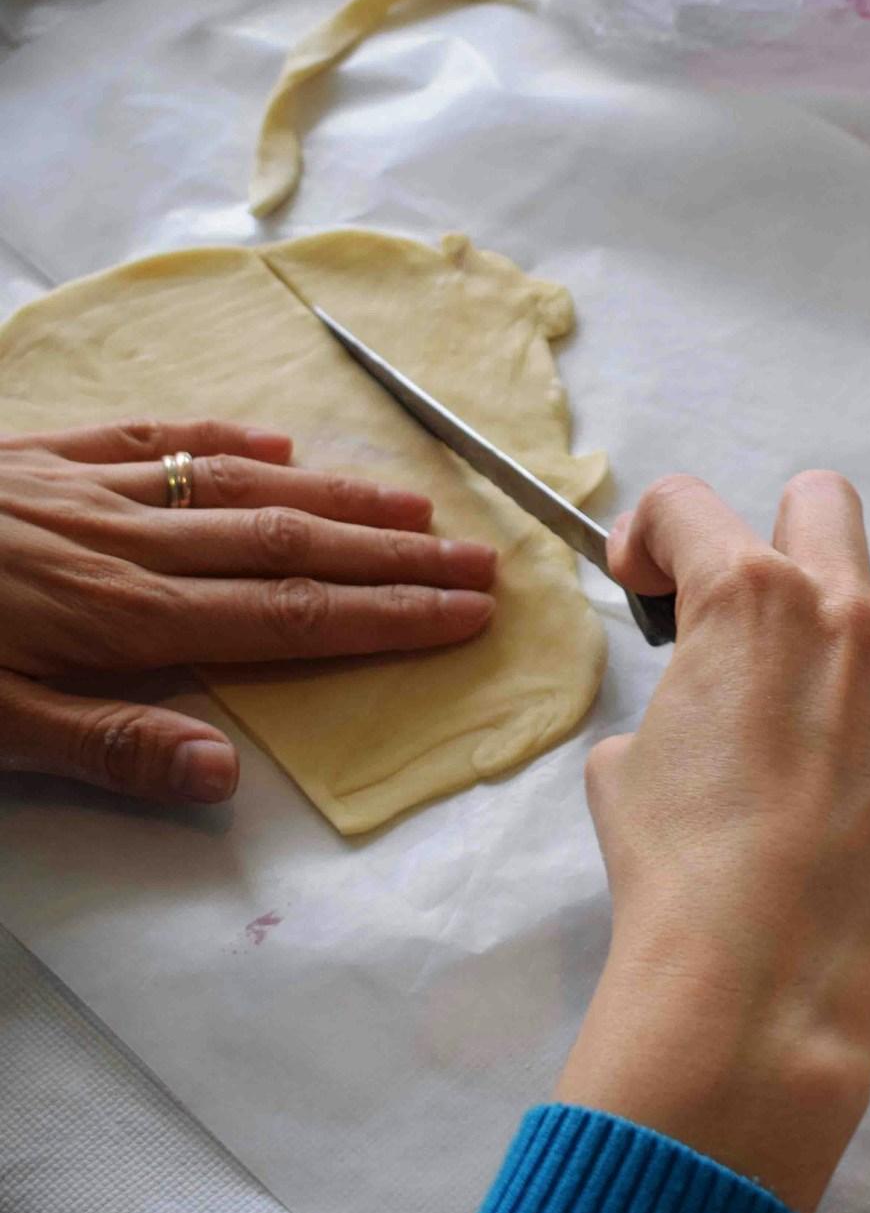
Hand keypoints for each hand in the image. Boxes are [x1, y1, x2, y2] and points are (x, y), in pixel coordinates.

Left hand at [0, 418, 495, 804]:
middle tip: (482, 558)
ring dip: (340, 498)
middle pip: (292, 547)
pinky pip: (154, 439)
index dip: (389, 617)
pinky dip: (224, 440)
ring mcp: (89, 491)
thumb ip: (103, 746)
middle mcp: (131, 545)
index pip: (291, 618)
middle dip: (396, 558)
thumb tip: (224, 773)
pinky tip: (276, 445)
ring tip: (417, 507)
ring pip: (243, 488)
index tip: (466, 613)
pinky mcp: (41, 456)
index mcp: (125, 618)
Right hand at [556, 472, 869, 1212]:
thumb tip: (708, 701)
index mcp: (746, 599)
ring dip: (849, 677)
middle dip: (776, 541)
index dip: (652, 535)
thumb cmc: (675, 873)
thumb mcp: (627, 765)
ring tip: (822, 781)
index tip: (650, 583)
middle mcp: (849, 612)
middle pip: (822, 506)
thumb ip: (675, 694)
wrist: (764, 991)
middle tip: (760, 627)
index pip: (688, 505)